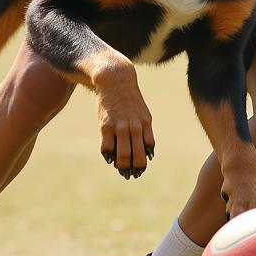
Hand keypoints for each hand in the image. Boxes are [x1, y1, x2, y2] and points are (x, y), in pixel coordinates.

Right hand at [93, 64, 154, 178]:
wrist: (116, 81)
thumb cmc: (130, 101)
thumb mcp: (143, 115)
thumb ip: (146, 134)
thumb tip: (149, 154)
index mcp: (145, 124)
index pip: (146, 150)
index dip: (142, 163)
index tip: (138, 169)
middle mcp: (134, 126)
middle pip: (136, 156)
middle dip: (133, 168)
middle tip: (130, 175)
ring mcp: (119, 126)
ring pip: (122, 154)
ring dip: (121, 166)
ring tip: (120, 169)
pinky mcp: (105, 125)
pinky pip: (106, 147)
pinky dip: (108, 155)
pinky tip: (109, 156)